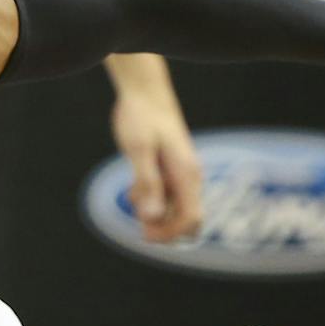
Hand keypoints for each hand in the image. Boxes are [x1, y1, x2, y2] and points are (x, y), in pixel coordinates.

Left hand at [110, 78, 202, 242]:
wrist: (144, 91)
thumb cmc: (141, 117)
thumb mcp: (139, 150)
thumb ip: (147, 183)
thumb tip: (152, 218)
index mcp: (186, 174)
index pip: (191, 219)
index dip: (170, 233)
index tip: (144, 234)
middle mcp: (189, 177)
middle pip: (187, 219)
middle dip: (164, 228)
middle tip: (137, 222)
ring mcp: (181, 174)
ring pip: (174, 209)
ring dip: (155, 214)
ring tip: (133, 195)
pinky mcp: (170, 169)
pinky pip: (166, 197)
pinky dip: (151, 201)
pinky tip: (133, 190)